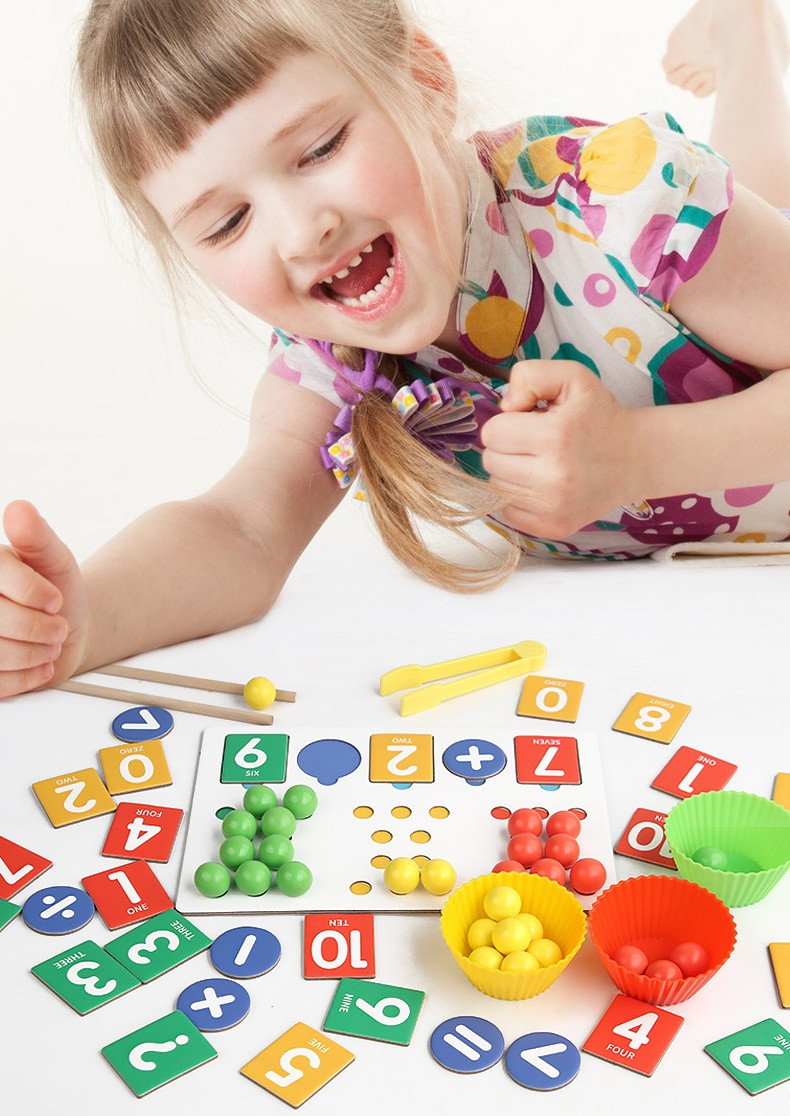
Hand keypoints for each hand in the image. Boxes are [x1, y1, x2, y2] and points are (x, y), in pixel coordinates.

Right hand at [0, 501, 88, 695]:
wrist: (62, 629)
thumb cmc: (54, 590)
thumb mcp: (54, 558)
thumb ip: (37, 536)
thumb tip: (19, 509)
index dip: (32, 593)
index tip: (55, 599)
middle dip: (39, 628)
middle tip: (57, 628)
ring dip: (34, 654)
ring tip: (49, 644)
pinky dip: (27, 677)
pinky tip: (38, 664)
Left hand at [480, 360, 640, 537]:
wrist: (637, 458)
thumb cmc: (600, 415)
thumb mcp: (572, 377)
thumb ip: (530, 375)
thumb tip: (504, 406)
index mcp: (555, 437)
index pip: (492, 433)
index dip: (507, 423)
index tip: (530, 422)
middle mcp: (554, 477)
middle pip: (491, 461)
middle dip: (507, 448)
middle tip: (535, 443)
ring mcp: (553, 508)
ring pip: (496, 487)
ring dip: (511, 473)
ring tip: (539, 463)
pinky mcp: (553, 527)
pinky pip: (508, 512)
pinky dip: (518, 497)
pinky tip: (541, 484)